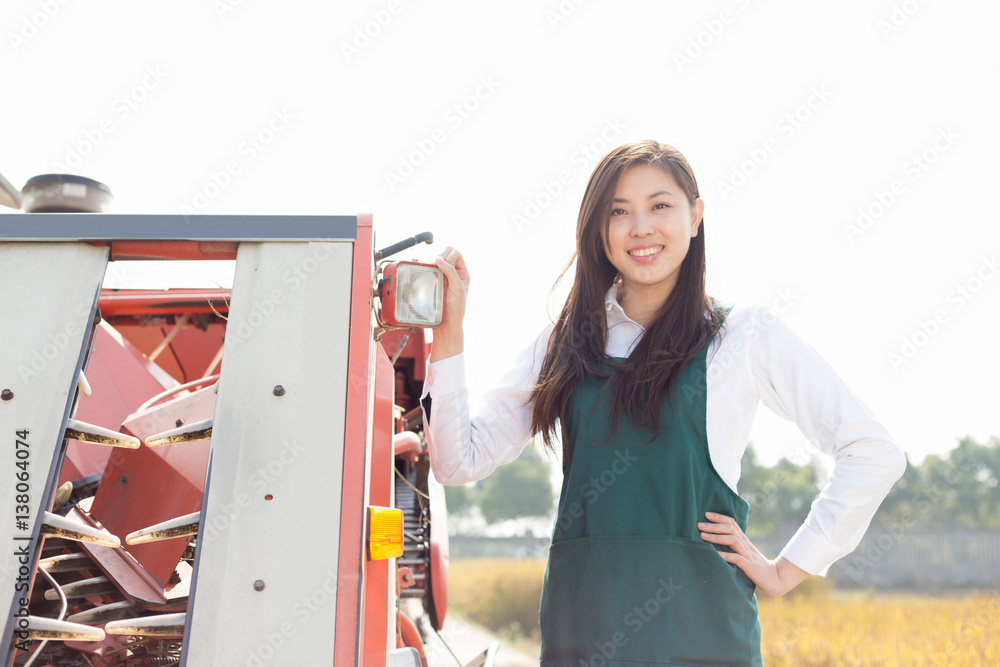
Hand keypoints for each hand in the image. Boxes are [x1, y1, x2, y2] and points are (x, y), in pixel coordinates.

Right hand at [430, 246, 469, 361]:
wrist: (446, 323)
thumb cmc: (456, 308)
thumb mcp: (458, 288)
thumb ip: (451, 272)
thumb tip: (439, 259)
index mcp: (462, 274)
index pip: (457, 254)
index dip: (450, 256)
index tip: (445, 266)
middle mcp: (452, 273)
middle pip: (447, 253)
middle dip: (442, 256)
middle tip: (437, 266)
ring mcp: (442, 277)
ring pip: (437, 259)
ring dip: (434, 261)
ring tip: (432, 269)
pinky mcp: (432, 281)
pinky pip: (429, 268)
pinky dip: (428, 267)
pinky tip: (428, 271)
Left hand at [698, 511, 808, 595]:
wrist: (774, 579)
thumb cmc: (755, 566)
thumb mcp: (744, 552)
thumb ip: (733, 545)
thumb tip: (715, 538)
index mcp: (744, 540)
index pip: (732, 523)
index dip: (719, 517)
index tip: (706, 514)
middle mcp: (745, 544)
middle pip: (730, 529)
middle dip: (714, 526)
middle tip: (699, 525)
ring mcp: (748, 554)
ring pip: (732, 540)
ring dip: (717, 537)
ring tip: (703, 536)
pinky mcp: (749, 566)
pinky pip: (737, 558)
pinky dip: (725, 556)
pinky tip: (715, 554)